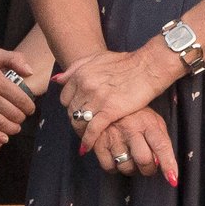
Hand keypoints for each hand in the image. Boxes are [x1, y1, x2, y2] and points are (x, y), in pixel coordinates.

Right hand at [0, 46, 35, 137]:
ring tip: (15, 126)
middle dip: (22, 117)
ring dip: (12, 128)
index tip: (29, 107)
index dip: (29, 106)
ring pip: (0, 124)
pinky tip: (2, 137)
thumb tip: (30, 72)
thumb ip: (14, 59)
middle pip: (12, 113)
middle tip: (22, 116)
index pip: (20, 99)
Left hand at [56, 44, 176, 152]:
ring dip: (80, 132)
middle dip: (75, 121)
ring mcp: (97, 99)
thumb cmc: (125, 62)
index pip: (65, 98)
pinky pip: (93, 130)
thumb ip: (75, 68)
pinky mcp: (110, 110)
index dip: (70, 107)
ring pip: (79, 121)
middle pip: (71, 111)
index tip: (77, 113)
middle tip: (81, 127)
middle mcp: (85, 86)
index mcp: (81, 74)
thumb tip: (56, 80)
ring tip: (84, 137)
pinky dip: (88, 140)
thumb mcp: (97, 58)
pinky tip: (87, 147)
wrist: (148, 67)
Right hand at [89, 107, 178, 184]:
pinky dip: (114, 167)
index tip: (172, 179)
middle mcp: (130, 129)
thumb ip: (161, 140)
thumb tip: (163, 163)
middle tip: (148, 166)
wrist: (106, 102)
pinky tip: (116, 158)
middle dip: (149, 169)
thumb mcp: (152, 120)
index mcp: (147, 123)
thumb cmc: (134, 115)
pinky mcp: (98, 143)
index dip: (168, 164)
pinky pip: (109, 167)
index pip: (161, 145)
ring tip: (130, 158)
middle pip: (143, 160)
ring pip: (126, 166)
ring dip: (131, 168)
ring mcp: (113, 136)